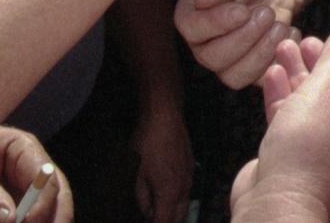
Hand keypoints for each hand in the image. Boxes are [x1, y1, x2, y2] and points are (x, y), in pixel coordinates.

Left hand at [0, 126, 72, 221]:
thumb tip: (8, 218)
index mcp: (22, 148)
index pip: (44, 176)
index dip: (42, 203)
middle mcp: (31, 171)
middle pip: (58, 197)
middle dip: (54, 221)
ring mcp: (26, 193)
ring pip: (50, 214)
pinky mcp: (17, 211)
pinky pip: (32, 221)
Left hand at [132, 100, 192, 222]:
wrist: (164, 118)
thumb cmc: (147, 144)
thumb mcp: (138, 173)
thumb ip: (142, 198)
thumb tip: (147, 213)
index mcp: (169, 192)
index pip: (165, 221)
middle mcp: (184, 188)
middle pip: (180, 217)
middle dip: (168, 222)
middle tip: (153, 219)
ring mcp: (190, 177)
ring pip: (185, 205)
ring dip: (174, 213)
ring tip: (160, 212)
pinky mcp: (191, 168)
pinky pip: (187, 191)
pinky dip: (179, 200)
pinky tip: (167, 195)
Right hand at [175, 0, 299, 87]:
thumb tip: (202, 1)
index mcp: (190, 17)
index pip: (193, 29)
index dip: (218, 23)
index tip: (243, 10)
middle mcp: (202, 44)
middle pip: (214, 58)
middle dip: (245, 37)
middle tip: (267, 13)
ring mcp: (225, 62)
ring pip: (235, 76)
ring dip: (262, 53)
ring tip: (279, 26)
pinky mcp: (251, 70)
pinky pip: (260, 80)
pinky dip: (279, 60)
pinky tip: (290, 34)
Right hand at [230, 22, 329, 220]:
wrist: (278, 199)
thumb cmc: (308, 149)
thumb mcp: (326, 87)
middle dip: (321, 62)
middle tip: (305, 41)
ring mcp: (326, 147)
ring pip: (314, 102)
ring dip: (299, 74)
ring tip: (283, 50)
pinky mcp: (299, 154)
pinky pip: (295, 119)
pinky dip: (285, 96)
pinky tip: (272, 76)